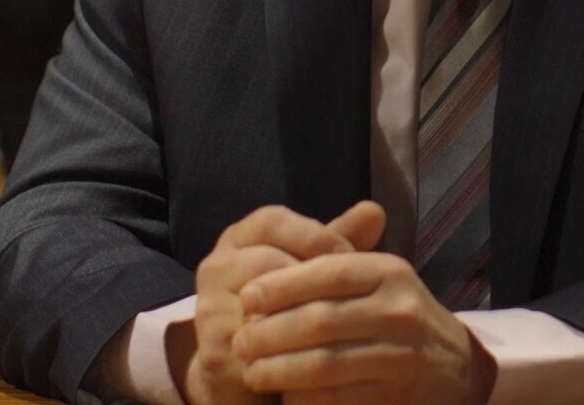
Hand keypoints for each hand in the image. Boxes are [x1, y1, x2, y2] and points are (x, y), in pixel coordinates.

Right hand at [179, 203, 383, 404]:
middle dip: (312, 278)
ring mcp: (208, 311)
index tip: (351, 257)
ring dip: (303, 315)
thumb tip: (375, 209)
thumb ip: (338, 241)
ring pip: (260, 305)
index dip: (314, 235)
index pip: (270, 220)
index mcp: (239, 239)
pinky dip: (292, 350)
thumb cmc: (288, 310)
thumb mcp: (313, 271)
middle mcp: (215, 267)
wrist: (250, 374)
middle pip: (265, 261)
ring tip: (340, 325)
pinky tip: (324, 353)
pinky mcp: (213, 353)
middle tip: (352, 296)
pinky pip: (257, 347)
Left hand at [232, 246, 497, 404]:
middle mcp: (399, 310)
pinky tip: (284, 396)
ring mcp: (399, 356)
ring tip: (252, 372)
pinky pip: (337, 399)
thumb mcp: (379, 279)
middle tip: (240, 342)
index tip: (247, 295)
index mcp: (389, 272)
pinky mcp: (394, 395)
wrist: (454, 366)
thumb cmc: (398, 315)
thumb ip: (332, 265)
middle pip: (319, 321)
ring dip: (279, 371)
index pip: (327, 272)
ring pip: (324, 364)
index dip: (282, 284)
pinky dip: (304, 399)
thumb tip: (264, 267)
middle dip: (270, 333)